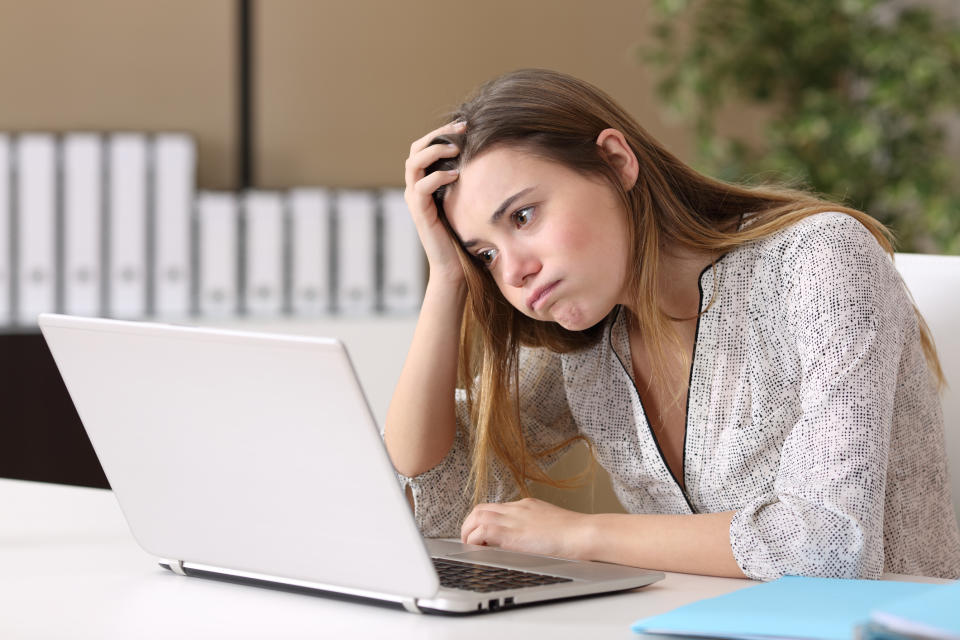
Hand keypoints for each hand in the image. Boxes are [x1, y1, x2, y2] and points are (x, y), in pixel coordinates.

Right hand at [404, 120, 466, 285]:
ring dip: (434, 150)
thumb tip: (490, 156)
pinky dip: (436, 176)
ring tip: (456, 148)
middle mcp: (415, 187)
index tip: (466, 125)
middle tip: (461, 129)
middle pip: (415, 149)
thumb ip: (469, 180)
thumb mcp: (468, 199)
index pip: (424, 146)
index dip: (442, 132)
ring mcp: (415, 200)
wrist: (455, 266)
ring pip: (413, 163)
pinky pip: (421, 187)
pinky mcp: (420, 213)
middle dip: (438, 134)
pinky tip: (455, 174)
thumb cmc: (464, 234)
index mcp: (425, 181)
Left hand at [460, 497, 592, 559]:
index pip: (497, 508)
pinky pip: (482, 531)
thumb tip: (532, 541)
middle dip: (470, 524)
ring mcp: (513, 518)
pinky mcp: (511, 533)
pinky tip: (480, 551)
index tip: (482, 534)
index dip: (485, 520)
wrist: (584, 534)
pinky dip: (475, 540)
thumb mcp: (552, 525)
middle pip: (482, 508)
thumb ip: (537, 529)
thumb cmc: (576, 535)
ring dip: (469, 531)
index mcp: (527, 506)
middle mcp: (517, 508)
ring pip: (477, 516)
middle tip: (470, 540)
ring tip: (470, 546)